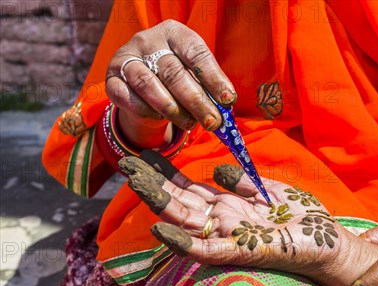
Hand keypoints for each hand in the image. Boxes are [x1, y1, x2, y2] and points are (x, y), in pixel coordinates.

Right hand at [105, 20, 236, 147]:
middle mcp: (147, 40)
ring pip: (149, 85)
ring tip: (190, 124)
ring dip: (173, 110)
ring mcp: (126, 58)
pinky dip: (147, 111)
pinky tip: (161, 119)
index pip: (195, 53)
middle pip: (174, 73)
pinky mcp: (112, 79)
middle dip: (197, 101)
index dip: (213, 78)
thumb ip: (207, 86)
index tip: (228, 100)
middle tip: (213, 122)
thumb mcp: (193, 74)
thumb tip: (225, 106)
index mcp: (174, 33)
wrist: (142, 86)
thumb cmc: (176, 77)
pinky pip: (128, 97)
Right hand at [118, 151, 377, 285]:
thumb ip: (244, 183)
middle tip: (126, 160)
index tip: (148, 153)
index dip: (169, 172)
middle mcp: (223, 222)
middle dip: (154, 181)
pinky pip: (205, 250)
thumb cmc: (304, 221)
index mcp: (231, 207)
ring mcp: (228, 237)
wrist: (331, 244)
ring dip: (158, 201)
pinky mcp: (239, 253)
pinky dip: (182, 242)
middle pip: (180, 201)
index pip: (192, 189)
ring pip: (185, 220)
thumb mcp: (272, 192)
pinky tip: (160, 228)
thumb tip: (217, 170)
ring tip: (133, 179)